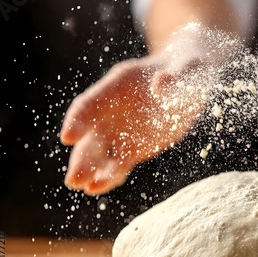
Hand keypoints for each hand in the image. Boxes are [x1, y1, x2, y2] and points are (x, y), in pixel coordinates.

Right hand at [60, 56, 204, 195]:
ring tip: (85, 187)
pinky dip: (110, 174)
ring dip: (92, 170)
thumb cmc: (186, 68)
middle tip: (73, 179)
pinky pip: (119, 163)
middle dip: (82, 156)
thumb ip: (175, 78)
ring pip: (101, 153)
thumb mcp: (187, 69)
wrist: (189, 79)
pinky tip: (99, 187)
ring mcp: (122, 130)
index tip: (68, 137)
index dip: (78, 119)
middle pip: (91, 134)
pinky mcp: (135, 147)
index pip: (91, 102)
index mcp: (118, 85)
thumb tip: (160, 84)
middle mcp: (113, 110)